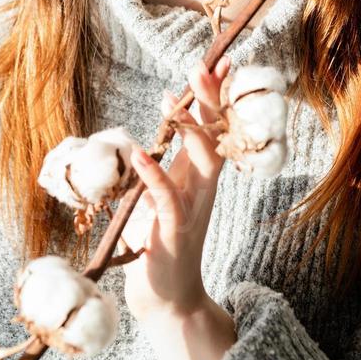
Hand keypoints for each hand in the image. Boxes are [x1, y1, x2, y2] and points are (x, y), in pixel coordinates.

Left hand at [121, 54, 230, 322]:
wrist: (166, 297)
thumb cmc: (159, 242)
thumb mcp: (160, 197)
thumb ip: (159, 170)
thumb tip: (149, 139)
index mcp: (198, 176)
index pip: (213, 127)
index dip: (216, 96)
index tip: (220, 62)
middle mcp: (202, 188)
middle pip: (215, 135)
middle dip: (210, 101)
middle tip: (201, 68)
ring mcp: (191, 208)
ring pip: (200, 161)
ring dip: (188, 129)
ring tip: (170, 101)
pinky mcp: (173, 231)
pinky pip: (167, 198)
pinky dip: (154, 175)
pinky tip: (141, 154)